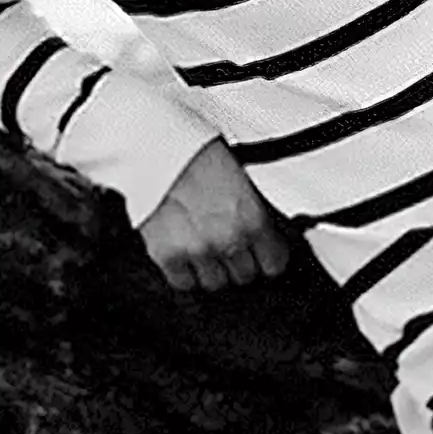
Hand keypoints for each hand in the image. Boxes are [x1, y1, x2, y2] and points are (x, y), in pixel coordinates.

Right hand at [137, 138, 292, 291]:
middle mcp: (228, 239)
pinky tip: (186, 255)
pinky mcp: (167, 256)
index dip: (268, 259)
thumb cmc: (198, 156)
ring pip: (216, 283)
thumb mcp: (244, 182)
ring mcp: (197, 251)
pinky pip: (184, 283)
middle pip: (245, 276)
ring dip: (214, 269)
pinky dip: (186, 273)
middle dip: (240, 262)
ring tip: (207, 248)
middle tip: (230, 247)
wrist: (157, 150)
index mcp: (253, 219)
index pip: (274, 263)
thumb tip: (265, 237)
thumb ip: (255, 216)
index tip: (263, 256)